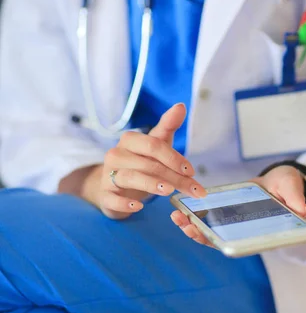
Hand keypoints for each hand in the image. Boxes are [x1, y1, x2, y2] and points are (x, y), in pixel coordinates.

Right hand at [87, 104, 206, 218]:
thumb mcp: (155, 144)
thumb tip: (181, 106)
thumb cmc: (140, 162)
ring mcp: (108, 175)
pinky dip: (124, 203)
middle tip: (193, 190)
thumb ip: (168, 125)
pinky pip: (112, 198)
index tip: (191, 171)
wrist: (113, 186)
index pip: (153, 145)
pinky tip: (138, 207)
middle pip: (148, 164)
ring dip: (151, 185)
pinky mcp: (104, 195)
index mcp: (130, 140)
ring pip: (129, 177)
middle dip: (174, 177)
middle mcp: (116, 155)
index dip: (174, 158)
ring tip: (169, 192)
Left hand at [171, 165, 305, 246]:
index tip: (206, 238)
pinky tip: (181, 208)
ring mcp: (234, 224)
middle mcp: (245, 232)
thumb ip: (295, 198)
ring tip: (177, 217)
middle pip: (220, 240)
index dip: (221, 243)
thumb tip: (301, 210)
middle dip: (200, 234)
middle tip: (185, 226)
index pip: (240, 244)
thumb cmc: (288, 186)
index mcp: (261, 232)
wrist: (280, 181)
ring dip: (192, 226)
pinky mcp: (226, 214)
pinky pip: (209, 218)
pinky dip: (195, 215)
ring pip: (210, 231)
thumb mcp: (292, 188)